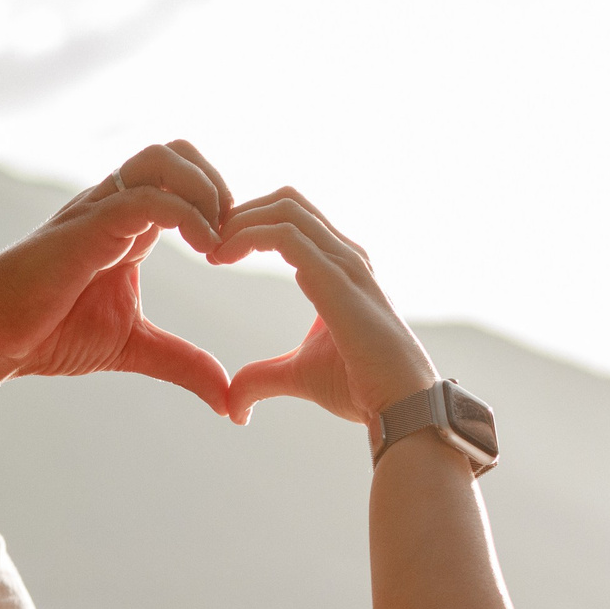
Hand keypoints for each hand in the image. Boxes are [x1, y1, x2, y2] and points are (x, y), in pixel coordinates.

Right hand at [0, 140, 235, 414]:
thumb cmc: (49, 335)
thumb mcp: (135, 348)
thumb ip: (183, 364)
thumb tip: (228, 401)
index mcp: (130, 226)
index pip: (184, 179)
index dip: (220, 204)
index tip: (236, 254)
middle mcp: (115, 207)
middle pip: (176, 152)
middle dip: (216, 183)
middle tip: (231, 236)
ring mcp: (99, 211)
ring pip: (161, 159)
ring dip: (204, 190)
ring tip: (217, 240)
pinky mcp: (87, 227)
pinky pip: (145, 198)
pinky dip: (186, 215)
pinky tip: (204, 250)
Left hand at [213, 189, 438, 426]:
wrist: (401, 407)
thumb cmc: (361, 387)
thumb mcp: (299, 376)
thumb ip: (263, 379)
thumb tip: (234, 406)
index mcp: (339, 267)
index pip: (293, 217)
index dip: (250, 224)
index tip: (216, 252)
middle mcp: (345, 256)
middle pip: (287, 201)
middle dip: (240, 213)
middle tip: (208, 244)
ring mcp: (345, 263)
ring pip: (285, 208)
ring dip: (239, 222)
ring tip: (213, 251)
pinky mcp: (338, 279)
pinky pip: (285, 235)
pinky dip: (247, 236)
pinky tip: (223, 257)